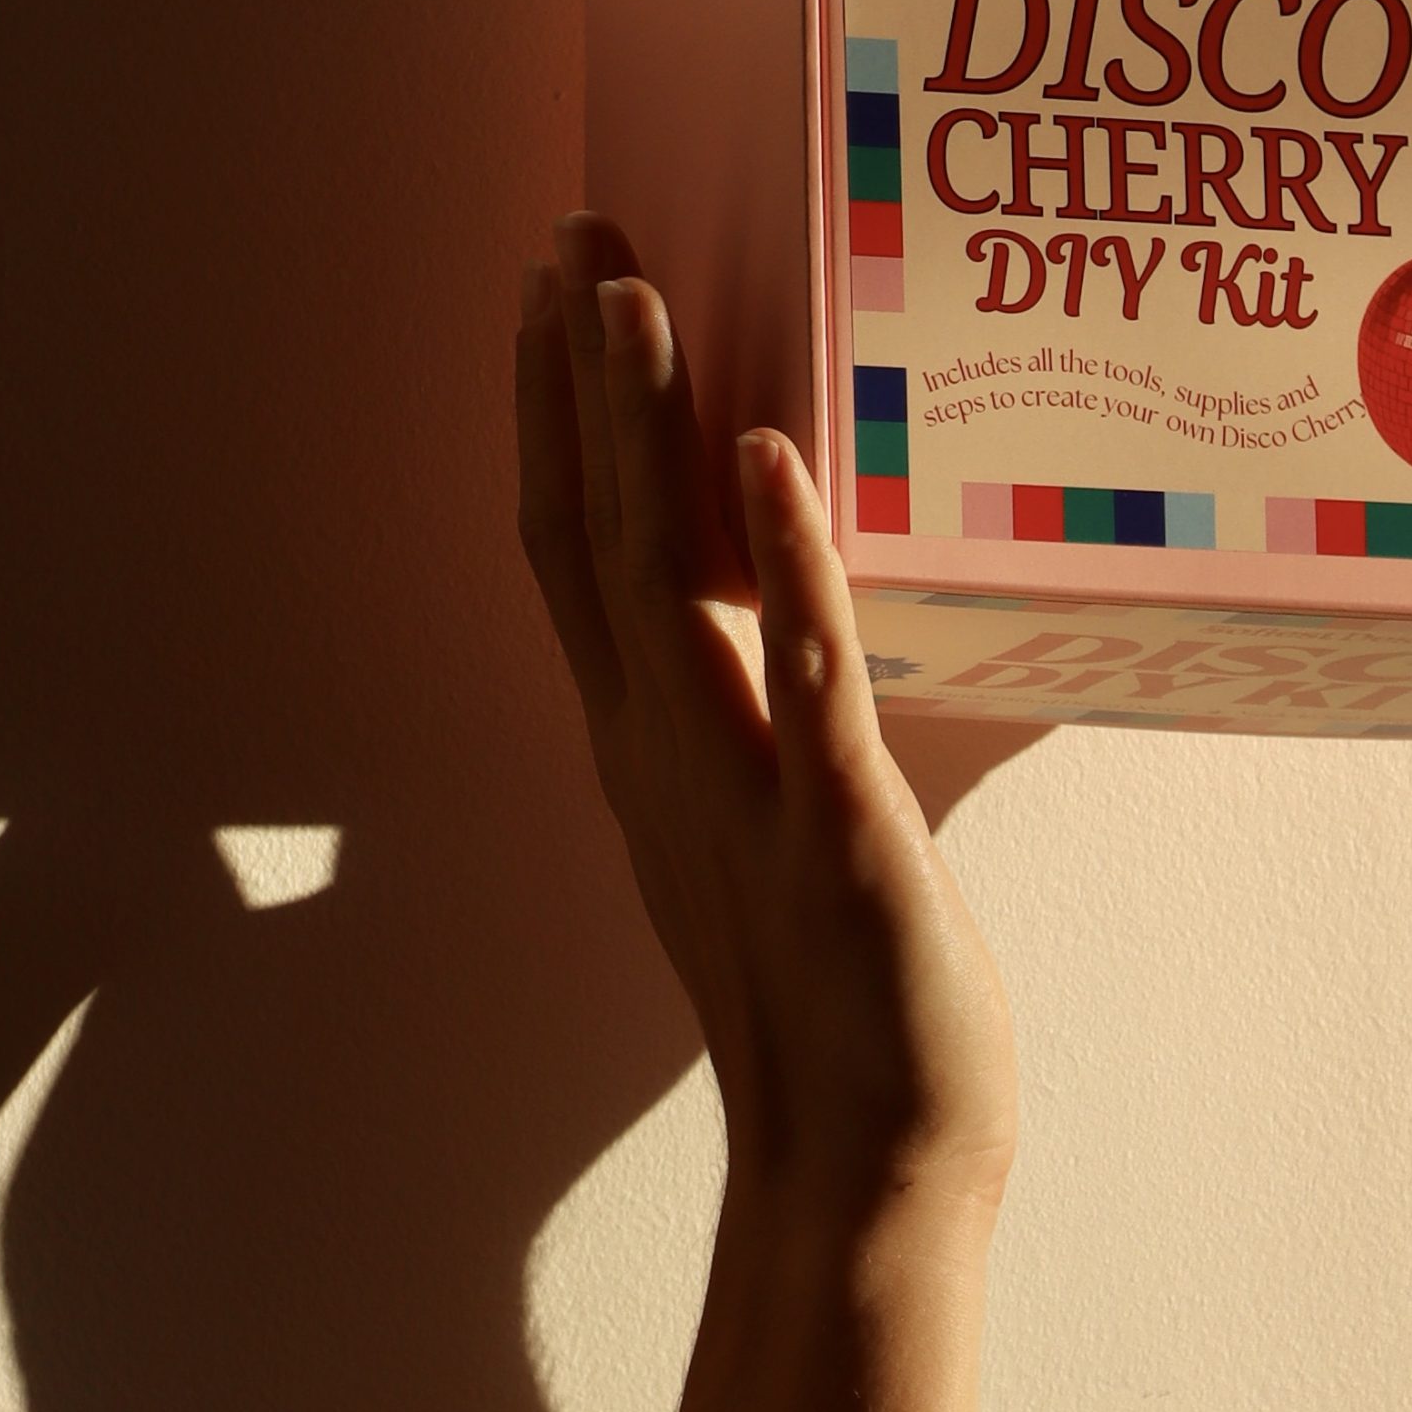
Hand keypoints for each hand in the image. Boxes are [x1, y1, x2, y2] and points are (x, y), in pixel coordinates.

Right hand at [515, 214, 1015, 1225]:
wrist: (863, 1176)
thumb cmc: (837, 1006)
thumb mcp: (782, 840)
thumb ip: (778, 729)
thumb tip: (819, 632)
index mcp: (653, 753)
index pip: (574, 559)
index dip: (550, 425)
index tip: (548, 301)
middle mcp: (665, 757)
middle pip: (585, 536)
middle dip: (573, 382)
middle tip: (568, 235)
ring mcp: (737, 791)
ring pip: (660, 582)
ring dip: (639, 433)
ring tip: (627, 295)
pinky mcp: (833, 832)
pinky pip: (801, 678)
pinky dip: (783, 563)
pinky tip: (769, 457)